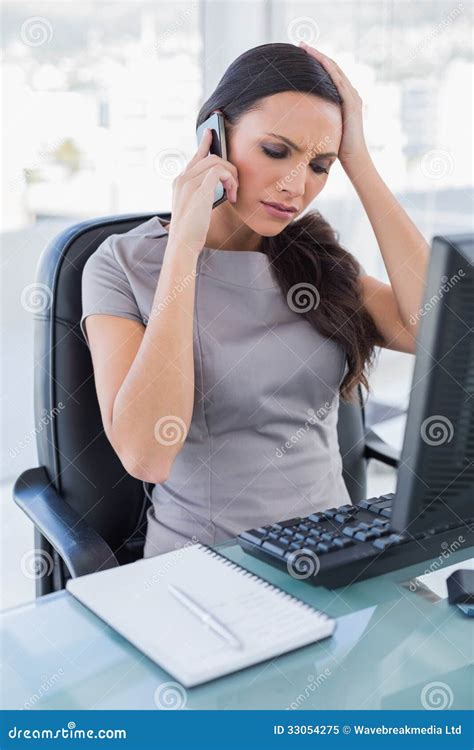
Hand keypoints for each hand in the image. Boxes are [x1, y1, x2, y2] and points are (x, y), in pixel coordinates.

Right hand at [167, 129, 238, 255]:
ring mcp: (189, 182)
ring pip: (216, 162)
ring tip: (233, 193)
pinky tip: (232, 195)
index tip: (212, 132)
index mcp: (180, 182)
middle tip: (235, 186)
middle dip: (229, 168)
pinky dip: (230, 181)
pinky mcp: (199, 189)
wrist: (182, 244)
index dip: (205, 143)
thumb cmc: (191, 231)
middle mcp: (182, 178)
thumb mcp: (196, 207)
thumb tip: (221, 183)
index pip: (195, 157)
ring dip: (231, 176)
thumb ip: (203, 192)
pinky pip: (219, 171)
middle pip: (210, 157)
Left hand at [298, 41, 369, 169]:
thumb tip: (300, 118)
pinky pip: (338, 81)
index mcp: (345, 99)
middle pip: (332, 68)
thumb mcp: (326, 128)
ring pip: (335, 70)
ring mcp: (353, 97)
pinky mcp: (351, 103)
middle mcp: (351, 94)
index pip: (330, 75)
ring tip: (305, 47)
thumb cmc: (339, 149)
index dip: (316, 62)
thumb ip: (318, 119)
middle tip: (300, 44)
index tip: (301, 54)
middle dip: (316, 54)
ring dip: (320, 57)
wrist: (355, 159)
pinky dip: (328, 69)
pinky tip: (317, 60)